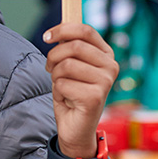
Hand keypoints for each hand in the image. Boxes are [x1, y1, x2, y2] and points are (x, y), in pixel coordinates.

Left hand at [42, 23, 116, 158]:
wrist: (76, 128)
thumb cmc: (72, 94)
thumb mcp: (70, 66)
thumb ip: (69, 48)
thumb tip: (56, 33)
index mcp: (106, 55)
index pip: (86, 31)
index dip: (63, 30)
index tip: (47, 37)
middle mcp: (111, 66)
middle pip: (74, 46)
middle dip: (53, 56)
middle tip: (50, 68)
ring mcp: (105, 82)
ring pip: (66, 65)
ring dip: (56, 77)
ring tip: (62, 87)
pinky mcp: (95, 97)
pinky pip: (63, 84)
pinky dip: (58, 92)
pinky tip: (67, 100)